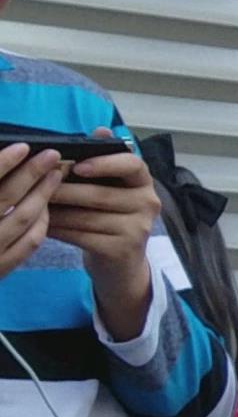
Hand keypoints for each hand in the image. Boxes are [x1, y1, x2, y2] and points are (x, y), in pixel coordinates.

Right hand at [0, 139, 57, 277]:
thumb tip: (5, 157)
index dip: (3, 163)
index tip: (22, 147)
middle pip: (7, 197)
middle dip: (32, 174)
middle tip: (51, 156)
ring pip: (23, 219)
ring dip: (42, 196)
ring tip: (54, 176)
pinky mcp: (0, 268)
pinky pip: (29, 243)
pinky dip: (41, 222)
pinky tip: (46, 206)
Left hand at [46, 144, 156, 335]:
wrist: (122, 266)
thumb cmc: (111, 218)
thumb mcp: (112, 187)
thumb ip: (104, 160)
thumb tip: (101, 130)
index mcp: (144, 182)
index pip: (132, 164)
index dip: (104, 163)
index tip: (77, 166)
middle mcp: (148, 204)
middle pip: (101, 194)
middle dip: (65, 190)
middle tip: (39, 184)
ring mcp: (138, 229)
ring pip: (87, 216)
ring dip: (57, 211)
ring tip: (36, 204)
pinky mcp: (122, 250)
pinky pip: (82, 236)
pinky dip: (60, 230)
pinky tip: (45, 225)